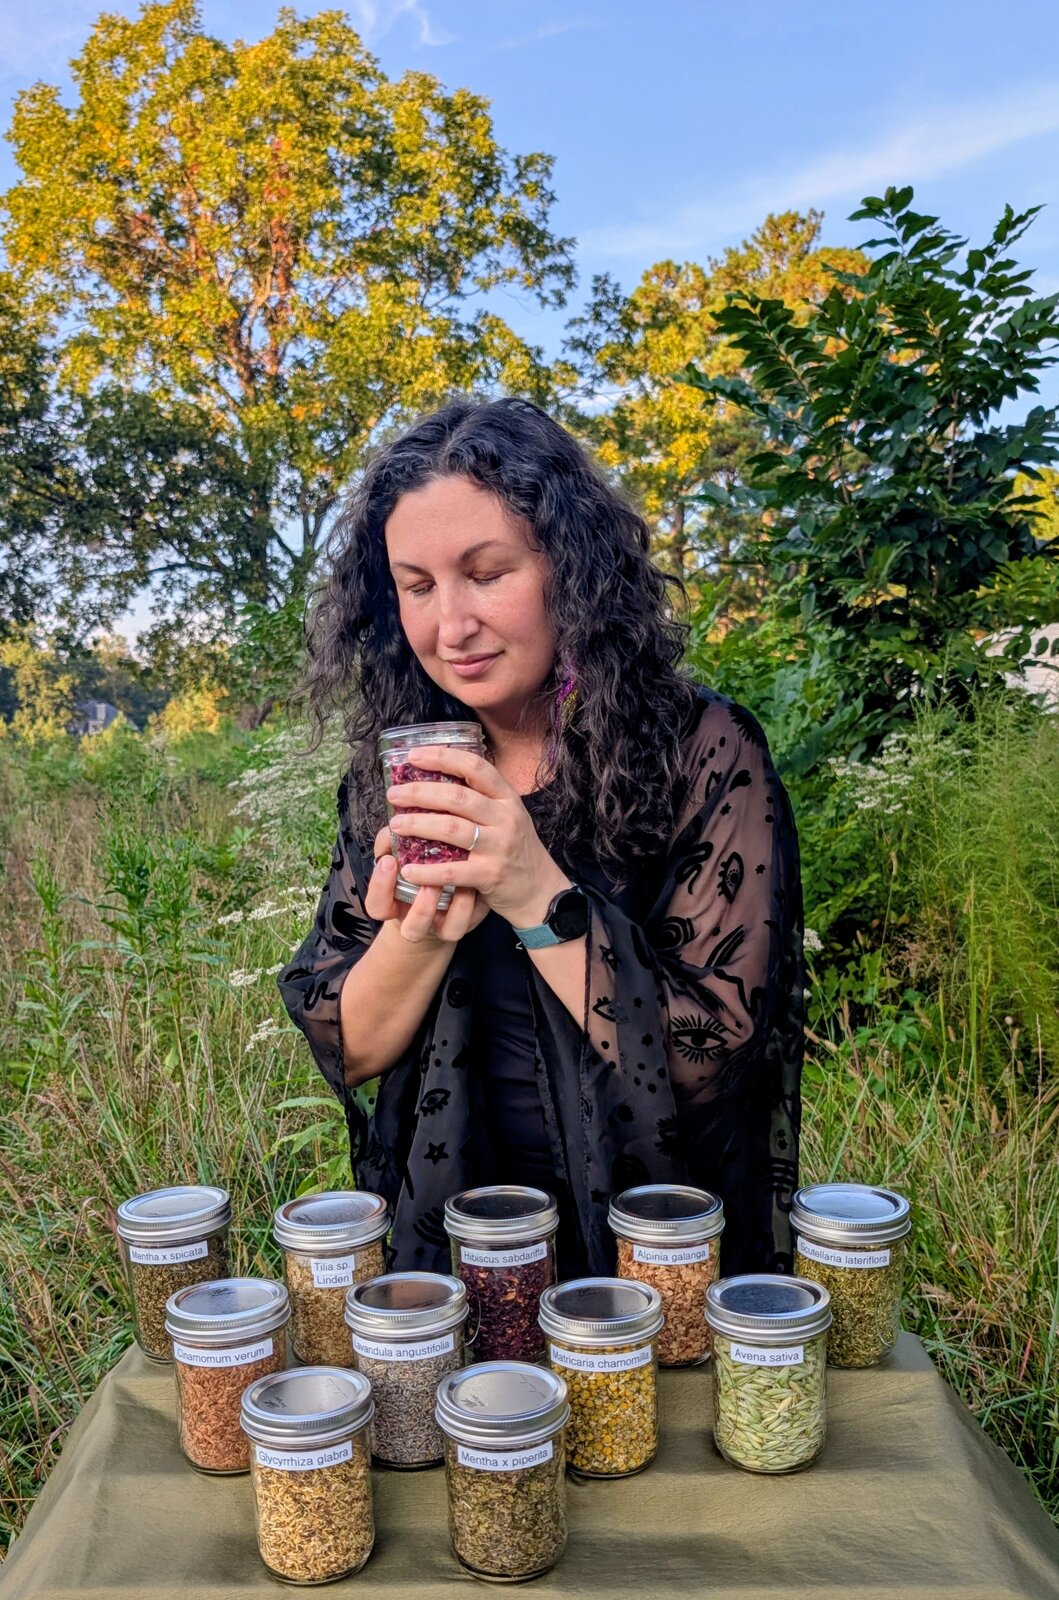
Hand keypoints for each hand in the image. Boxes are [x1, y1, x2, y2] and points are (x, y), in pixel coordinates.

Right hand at [364, 822, 488, 946]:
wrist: (438, 898)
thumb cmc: (413, 870)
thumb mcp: (399, 858)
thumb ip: (392, 844)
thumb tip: (394, 824)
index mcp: (393, 907)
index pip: (377, 906)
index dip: (380, 887)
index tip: (388, 860)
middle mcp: (418, 923)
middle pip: (413, 929)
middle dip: (422, 906)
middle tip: (430, 879)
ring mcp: (445, 927)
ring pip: (450, 930)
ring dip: (457, 904)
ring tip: (461, 881)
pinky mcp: (469, 922)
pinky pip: (475, 918)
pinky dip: (476, 900)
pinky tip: (478, 878)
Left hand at [386, 745, 571, 927]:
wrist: (540, 890)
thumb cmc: (515, 850)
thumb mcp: (507, 816)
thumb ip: (480, 799)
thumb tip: (435, 779)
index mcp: (506, 798)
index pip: (475, 767)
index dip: (443, 757)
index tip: (413, 756)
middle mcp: (505, 818)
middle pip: (457, 797)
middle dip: (419, 793)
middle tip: (393, 794)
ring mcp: (499, 846)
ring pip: (451, 829)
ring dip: (418, 825)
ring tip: (395, 825)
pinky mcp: (491, 874)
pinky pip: (452, 870)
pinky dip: (426, 870)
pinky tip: (407, 869)